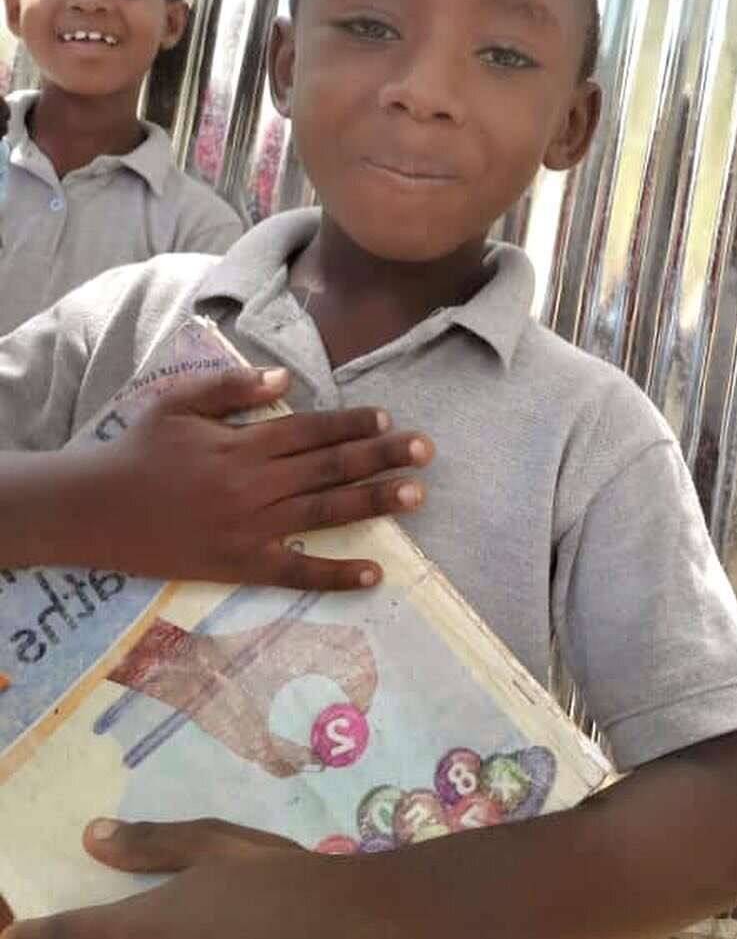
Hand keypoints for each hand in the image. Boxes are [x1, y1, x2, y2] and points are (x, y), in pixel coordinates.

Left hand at [2, 818, 392, 938]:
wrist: (340, 927)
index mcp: (139, 926)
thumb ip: (151, 843)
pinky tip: (165, 932)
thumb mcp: (215, 845)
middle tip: (66, 923)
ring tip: (116, 924)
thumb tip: (92, 836)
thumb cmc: (276, 878)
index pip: (60, 936)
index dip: (26, 932)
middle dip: (63, 935)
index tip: (17, 924)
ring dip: (102, 938)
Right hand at [74, 368, 431, 588]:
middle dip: (383, 458)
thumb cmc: (138, 451)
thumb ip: (233, 387)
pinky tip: (374, 572)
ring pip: (325, 513)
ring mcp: (251, 528)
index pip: (312, 430)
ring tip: (417, 495)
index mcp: (244, 443)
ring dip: (374, 502)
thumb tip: (285, 378)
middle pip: (331, 468)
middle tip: (427, 450)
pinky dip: (337, 574)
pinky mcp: (240, 565)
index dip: (354, 425)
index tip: (390, 420)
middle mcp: (255, 484)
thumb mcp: (179, 402)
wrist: (94, 510)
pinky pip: (297, 573)